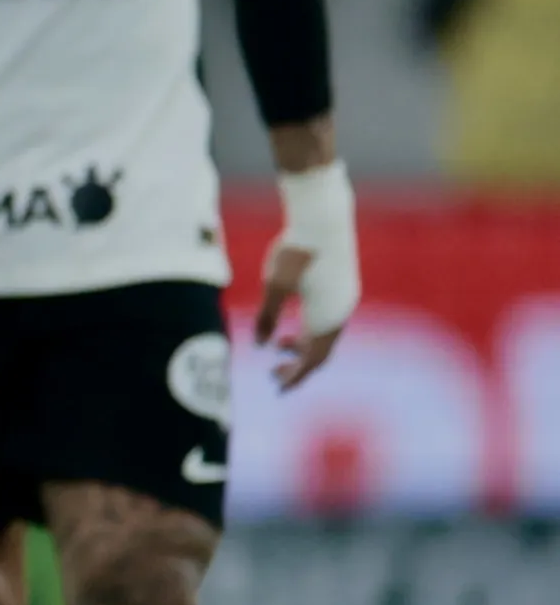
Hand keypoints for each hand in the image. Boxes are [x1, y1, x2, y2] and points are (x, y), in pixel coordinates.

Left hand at [253, 237, 343, 387]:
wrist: (323, 217)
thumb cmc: (295, 250)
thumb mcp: (273, 285)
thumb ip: (266, 317)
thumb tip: (260, 346)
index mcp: (326, 318)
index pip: (313, 360)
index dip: (295, 376)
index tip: (277, 387)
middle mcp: (342, 312)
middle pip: (322, 351)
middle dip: (298, 365)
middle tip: (273, 373)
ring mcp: (346, 298)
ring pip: (327, 333)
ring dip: (305, 345)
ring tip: (278, 345)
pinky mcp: (344, 284)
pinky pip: (330, 318)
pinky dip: (312, 328)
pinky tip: (294, 320)